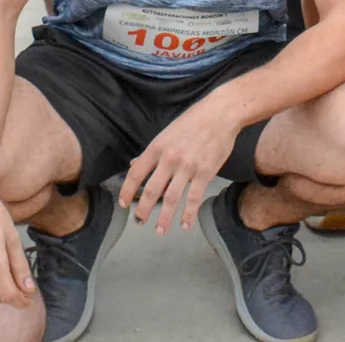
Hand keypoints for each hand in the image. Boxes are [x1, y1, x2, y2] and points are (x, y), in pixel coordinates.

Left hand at [118, 95, 240, 233]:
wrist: (221, 114)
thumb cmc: (193, 120)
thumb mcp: (167, 132)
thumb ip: (151, 152)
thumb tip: (133, 164)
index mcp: (157, 147)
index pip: (136, 173)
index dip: (126, 191)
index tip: (123, 204)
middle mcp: (169, 159)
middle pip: (150, 191)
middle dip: (142, 210)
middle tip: (139, 222)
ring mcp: (187, 167)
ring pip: (171, 198)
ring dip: (164, 218)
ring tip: (160, 231)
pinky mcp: (205, 172)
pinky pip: (193, 198)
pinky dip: (188, 214)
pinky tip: (185, 225)